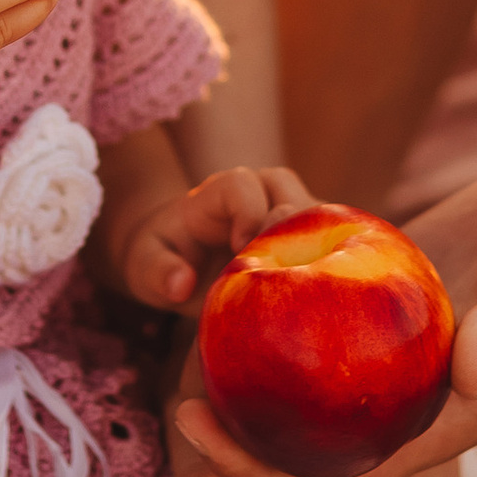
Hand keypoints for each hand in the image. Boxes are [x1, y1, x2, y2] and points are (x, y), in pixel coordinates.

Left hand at [116, 159, 311, 310]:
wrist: (178, 259)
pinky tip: (329, 291)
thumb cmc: (161, 257)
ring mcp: (285, 211)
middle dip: (289, 229)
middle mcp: (258, 192)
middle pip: (287, 192)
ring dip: (317, 245)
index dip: (247, 213)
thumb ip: (157, 272)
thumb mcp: (144, 265)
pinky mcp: (304, 236)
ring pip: (317, 212)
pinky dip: (332, 259)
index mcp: (217, 193)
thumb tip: (181, 285)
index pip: (241, 185)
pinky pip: (329, 237)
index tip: (240, 252)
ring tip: (310, 283)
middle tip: (284, 270)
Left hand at [170, 160, 476, 476]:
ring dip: (246, 390)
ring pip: (303, 402)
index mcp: (446, 425)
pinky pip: (315, 336)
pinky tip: (226, 275)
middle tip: (166, 404)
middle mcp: (411, 408)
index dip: (259, 473)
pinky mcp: (388, 317)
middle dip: (234, 453)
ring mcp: (396, 367)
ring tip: (183, 341)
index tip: (193, 423)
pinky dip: (273, 324)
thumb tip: (471, 371)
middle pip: (303, 455)